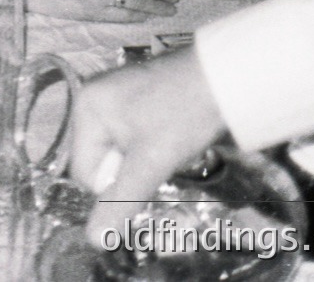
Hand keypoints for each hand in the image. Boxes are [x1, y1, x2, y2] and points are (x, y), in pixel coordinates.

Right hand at [71, 48, 227, 245]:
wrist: (228, 73)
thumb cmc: (183, 113)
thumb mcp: (152, 160)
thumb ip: (121, 200)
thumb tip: (94, 240)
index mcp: (86, 107)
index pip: (85, 172)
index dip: (116, 185)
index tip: (149, 173)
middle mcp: (95, 99)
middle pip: (103, 161)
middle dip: (133, 170)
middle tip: (163, 158)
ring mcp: (118, 96)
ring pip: (122, 152)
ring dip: (146, 161)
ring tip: (173, 146)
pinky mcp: (141, 98)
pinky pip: (135, 138)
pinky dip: (154, 146)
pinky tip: (176, 137)